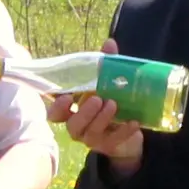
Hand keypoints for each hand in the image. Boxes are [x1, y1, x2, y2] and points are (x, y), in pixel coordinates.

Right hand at [46, 38, 143, 173]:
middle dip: (84, 113)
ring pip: (90, 133)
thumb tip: (109, 43)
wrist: (130, 129)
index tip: (66, 97)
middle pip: (72, 125)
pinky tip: (134, 121)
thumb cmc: (110, 101)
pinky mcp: (109, 145)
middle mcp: (78, 126)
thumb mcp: (108, 83)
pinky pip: (114, 140)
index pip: (55, 113)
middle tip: (97, 99)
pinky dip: (123, 131)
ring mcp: (93, 138)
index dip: (57, 107)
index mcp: (72, 111)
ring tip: (114, 104)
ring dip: (101, 119)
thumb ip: (106, 65)